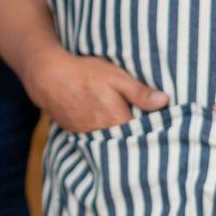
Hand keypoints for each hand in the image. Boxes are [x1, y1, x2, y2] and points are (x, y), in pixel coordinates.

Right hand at [26, 45, 167, 132]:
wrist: (48, 76)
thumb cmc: (84, 73)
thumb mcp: (115, 76)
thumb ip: (140, 92)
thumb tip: (165, 101)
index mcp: (119, 121)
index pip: (146, 135)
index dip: (157, 133)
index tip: (168, 131)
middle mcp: (105, 134)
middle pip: (130, 142)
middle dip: (141, 138)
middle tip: (150, 131)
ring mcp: (90, 136)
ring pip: (114, 142)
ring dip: (122, 138)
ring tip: (131, 131)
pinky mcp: (78, 133)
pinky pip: (98, 139)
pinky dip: (105, 136)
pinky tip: (108, 127)